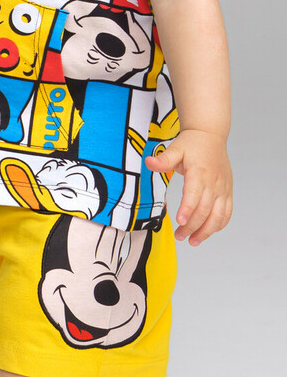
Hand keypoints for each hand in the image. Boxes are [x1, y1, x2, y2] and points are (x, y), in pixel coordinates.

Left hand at [145, 129, 231, 245]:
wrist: (211, 135)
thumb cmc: (192, 143)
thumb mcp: (175, 148)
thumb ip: (163, 159)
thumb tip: (148, 162)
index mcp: (200, 173)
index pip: (195, 195)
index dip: (188, 209)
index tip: (179, 222)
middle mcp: (214, 183)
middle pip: (205, 210)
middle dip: (192, 226)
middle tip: (179, 236)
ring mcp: (223, 188)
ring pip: (218, 216)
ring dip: (207, 231)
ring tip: (193, 241)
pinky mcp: (228, 192)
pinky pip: (227, 213)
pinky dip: (219, 225)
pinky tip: (207, 232)